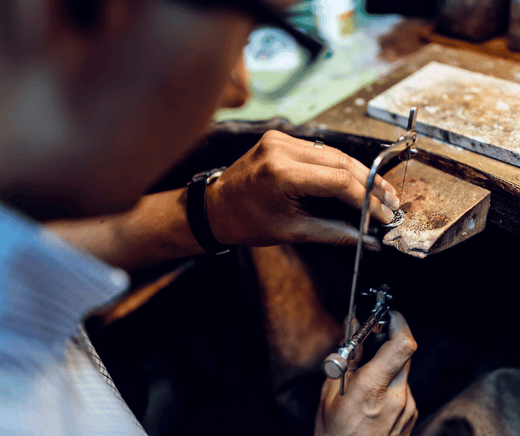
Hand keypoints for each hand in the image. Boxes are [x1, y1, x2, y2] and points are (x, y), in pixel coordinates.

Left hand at [206, 130, 399, 247]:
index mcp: (281, 173)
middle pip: (341, 162)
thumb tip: (367, 239)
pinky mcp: (281, 138)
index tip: (383, 215)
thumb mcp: (292, 231)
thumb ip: (335, 232)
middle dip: (370, 184)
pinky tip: (355, 180)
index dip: (366, 200)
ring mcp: (280, 139)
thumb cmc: (245, 222)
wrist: (216, 207)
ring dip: (359, 173)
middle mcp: (281, 148)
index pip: (339, 181)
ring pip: (334, 153)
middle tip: (389, 203)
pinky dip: (339, 166)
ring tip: (379, 193)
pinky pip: (320, 150)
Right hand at [315, 311, 417, 435]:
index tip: (387, 314)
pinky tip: (370, 392)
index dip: (398, 323)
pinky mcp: (411, 416)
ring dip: (386, 362)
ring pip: (402, 370)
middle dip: (388, 339)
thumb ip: (347, 358)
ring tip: (364, 373)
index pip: (402, 345)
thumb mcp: (330, 393)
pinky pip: (402, 387)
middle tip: (370, 337)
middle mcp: (397, 397)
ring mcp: (407, 408)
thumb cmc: (335, 435)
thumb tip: (353, 330)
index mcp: (373, 388)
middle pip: (404, 353)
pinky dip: (389, 380)